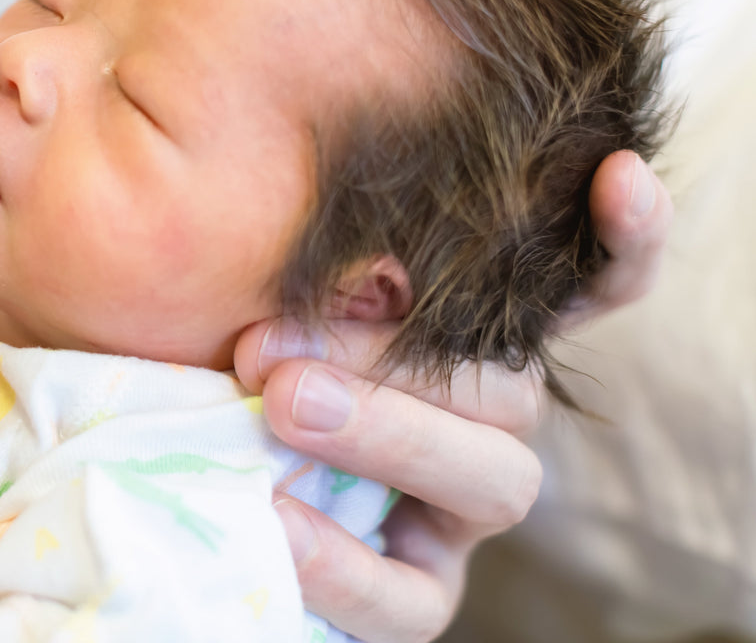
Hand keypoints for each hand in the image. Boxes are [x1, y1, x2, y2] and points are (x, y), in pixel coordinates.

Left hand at [233, 150, 671, 642]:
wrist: (152, 468)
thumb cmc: (208, 339)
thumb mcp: (250, 285)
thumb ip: (304, 253)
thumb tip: (324, 186)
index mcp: (464, 332)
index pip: (584, 285)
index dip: (620, 241)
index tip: (615, 176)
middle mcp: (485, 419)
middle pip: (510, 385)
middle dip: (394, 358)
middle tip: (268, 346)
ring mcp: (457, 509)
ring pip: (495, 478)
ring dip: (388, 435)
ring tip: (280, 407)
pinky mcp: (414, 591)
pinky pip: (412, 596)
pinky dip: (347, 563)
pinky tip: (279, 521)